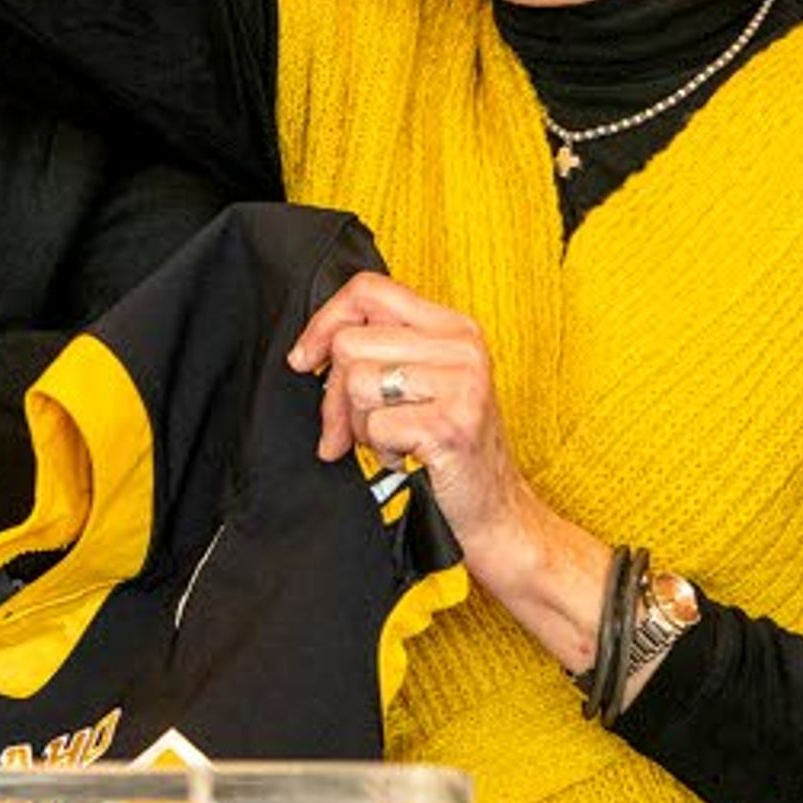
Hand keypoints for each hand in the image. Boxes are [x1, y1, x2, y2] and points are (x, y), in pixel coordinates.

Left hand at [290, 269, 610, 665]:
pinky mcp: (451, 424)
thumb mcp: (425, 384)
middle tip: (345, 430)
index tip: (305, 359)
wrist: (498, 513)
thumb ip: (381, 353)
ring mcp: (462, 383)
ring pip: (356, 383)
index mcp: (453, 326)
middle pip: (350, 343)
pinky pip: (375, 425)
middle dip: (332, 395)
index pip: (369, 290)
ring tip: (390, 440)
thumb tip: (308, 352)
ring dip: (358, 425)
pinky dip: (379, 450)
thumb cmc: (452, 450)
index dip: (324, 321)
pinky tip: (408, 457)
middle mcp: (462, 346)